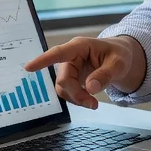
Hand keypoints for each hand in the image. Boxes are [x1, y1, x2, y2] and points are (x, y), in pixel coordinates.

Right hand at [24, 36, 144, 108]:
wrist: (121, 58)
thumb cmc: (119, 55)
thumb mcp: (119, 63)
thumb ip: (105, 74)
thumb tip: (90, 88)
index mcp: (80, 46)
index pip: (59, 53)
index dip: (44, 60)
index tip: (29, 67)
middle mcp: (71, 57)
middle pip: (64, 79)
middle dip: (76, 94)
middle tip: (93, 104)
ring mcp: (70, 68)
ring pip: (63, 88)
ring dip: (76, 99)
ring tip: (94, 104)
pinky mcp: (71, 79)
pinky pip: (68, 92)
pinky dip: (77, 99)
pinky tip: (89, 101)